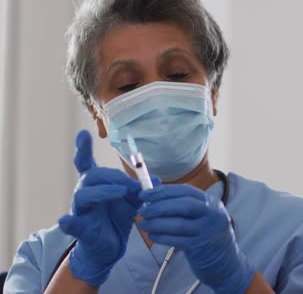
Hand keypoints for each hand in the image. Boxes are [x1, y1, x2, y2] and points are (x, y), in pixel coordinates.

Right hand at [58, 130, 148, 285]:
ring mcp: (80, 211)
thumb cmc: (117, 219)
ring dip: (103, 191)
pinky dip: (68, 223)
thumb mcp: (133, 202)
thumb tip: (158, 180)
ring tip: (121, 192)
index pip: (86, 163)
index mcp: (96, 184)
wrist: (109, 247)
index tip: (83, 133)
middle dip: (113, 176)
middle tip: (131, 185)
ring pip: (83, 194)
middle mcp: (85, 193)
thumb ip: (141, 189)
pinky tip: (66, 220)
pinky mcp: (81, 229)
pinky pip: (71, 225)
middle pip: (92, 175)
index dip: (83, 148)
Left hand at [138, 184, 254, 293]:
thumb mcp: (203, 214)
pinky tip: (153, 235)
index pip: (185, 191)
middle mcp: (212, 214)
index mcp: (211, 202)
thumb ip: (183, 204)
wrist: (225, 260)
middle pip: (183, 205)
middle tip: (142, 210)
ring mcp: (206, 231)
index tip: (145, 194)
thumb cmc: (207, 232)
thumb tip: (154, 194)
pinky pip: (176, 240)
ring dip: (157, 223)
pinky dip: (162, 237)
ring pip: (178, 224)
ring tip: (143, 224)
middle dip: (159, 206)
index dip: (163, 191)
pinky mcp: (199, 247)